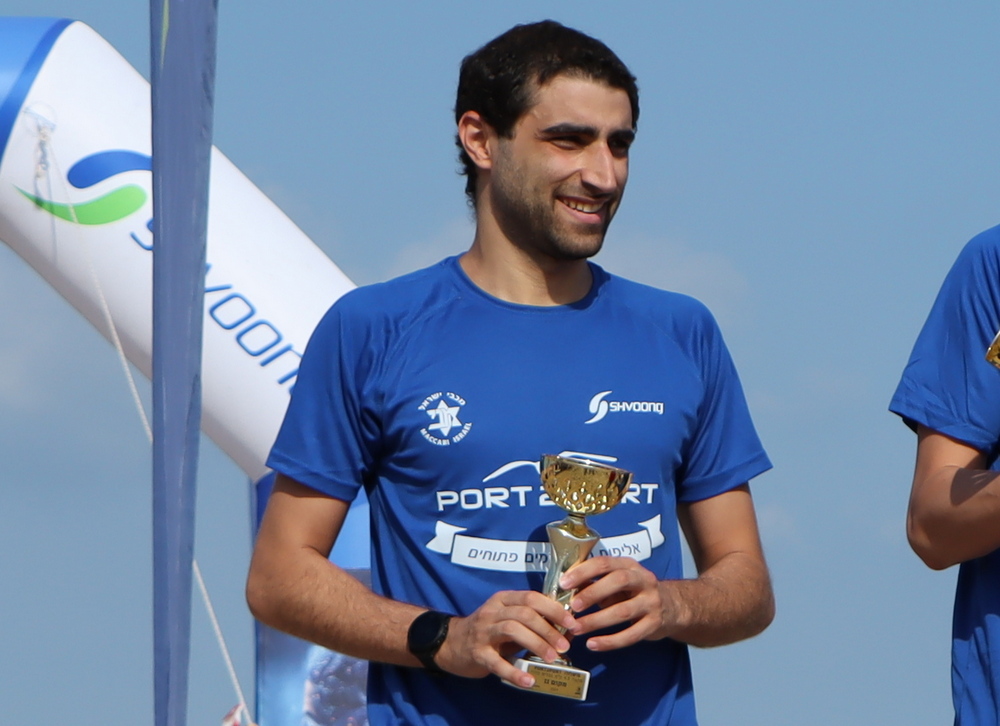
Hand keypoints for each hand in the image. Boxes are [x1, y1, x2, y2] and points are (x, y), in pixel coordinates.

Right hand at [434, 590, 577, 687]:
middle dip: (548, 629)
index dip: (554, 609)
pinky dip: (514, 672)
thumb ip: (533, 622)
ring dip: (536, 643)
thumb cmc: (487, 631)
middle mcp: (492, 611)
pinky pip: (496, 662)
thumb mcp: (508, 619)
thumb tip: (566, 630)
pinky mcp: (476, 652)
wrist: (450, 643)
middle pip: (524, 613)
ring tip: (552, 658)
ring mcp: (482, 631)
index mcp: (503, 599)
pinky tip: (528, 681)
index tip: (572, 623)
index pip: (531, 597)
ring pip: (512, 629)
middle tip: (564, 646)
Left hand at [558, 556, 675, 651]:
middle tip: (573, 606)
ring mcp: (651, 602)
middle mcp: (643, 580)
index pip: (605, 563)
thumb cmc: (635, 592)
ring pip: (623, 611)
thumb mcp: (618, 582)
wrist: (673, 606)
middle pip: (618, 581)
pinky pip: (631, 635)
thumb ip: (595, 584)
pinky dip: (610, 641)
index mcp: (629, 566)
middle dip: (593, 593)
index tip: (564, 583)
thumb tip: (566, 591)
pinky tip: (593, 644)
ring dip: (597, 620)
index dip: (584, 572)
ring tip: (577, 629)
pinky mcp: (655, 624)